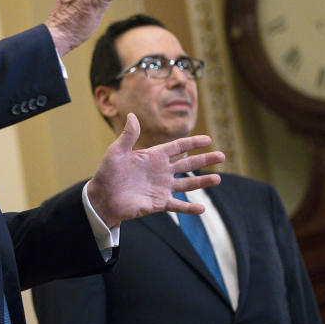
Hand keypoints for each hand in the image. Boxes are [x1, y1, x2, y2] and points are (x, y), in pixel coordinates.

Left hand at [86, 114, 223, 228]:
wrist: (102, 198)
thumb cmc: (107, 173)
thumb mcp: (116, 151)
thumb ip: (128, 136)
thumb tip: (133, 115)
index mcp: (154, 156)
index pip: (177, 147)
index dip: (192, 143)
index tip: (208, 139)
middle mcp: (161, 171)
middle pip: (188, 164)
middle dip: (205, 159)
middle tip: (222, 155)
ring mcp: (162, 187)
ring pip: (187, 184)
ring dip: (202, 181)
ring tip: (218, 179)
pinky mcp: (159, 203)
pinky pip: (177, 205)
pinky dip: (190, 208)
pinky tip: (202, 208)